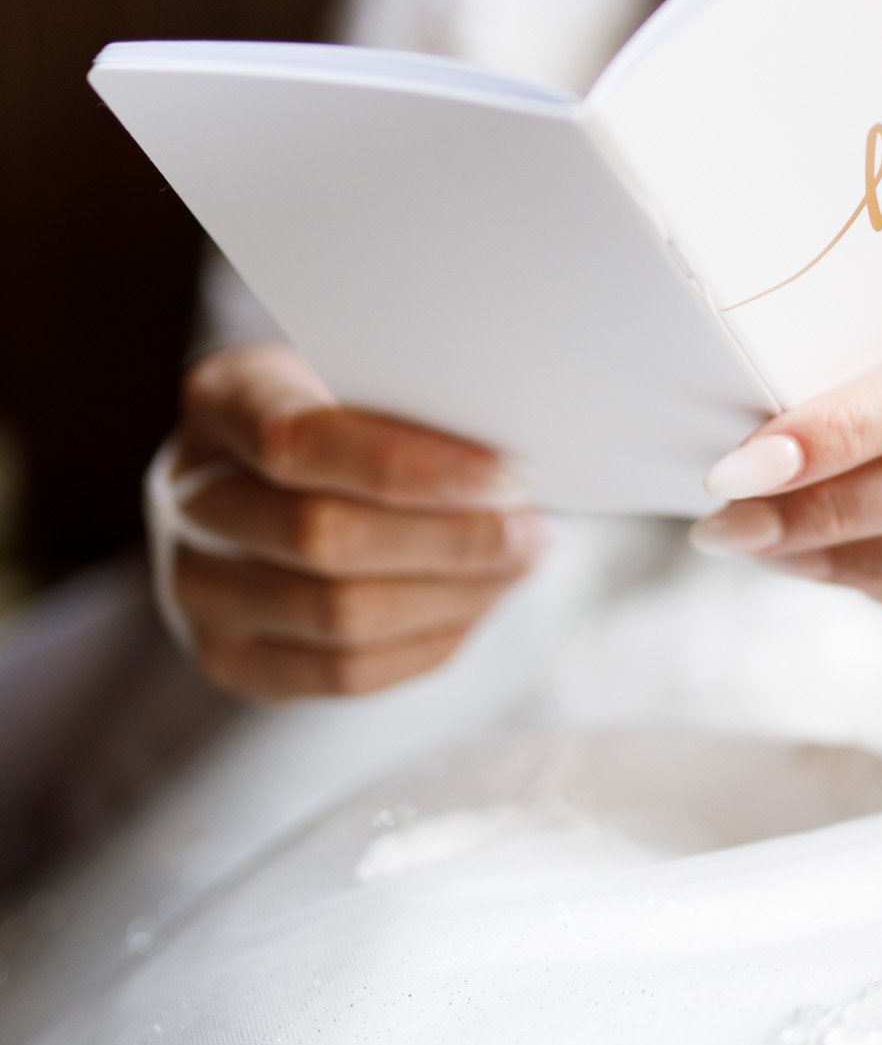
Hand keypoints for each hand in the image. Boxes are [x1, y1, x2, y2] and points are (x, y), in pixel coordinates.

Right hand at [154, 343, 551, 699]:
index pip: (298, 442)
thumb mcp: (357, 370)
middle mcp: (187, 499)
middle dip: (451, 540)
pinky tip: (478, 603)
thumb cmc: (333, 405)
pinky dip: (430, 640)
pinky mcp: (231, 660)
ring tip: (519, 564)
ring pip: (339, 619)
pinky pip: (343, 673)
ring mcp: (196, 588)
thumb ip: (410, 404)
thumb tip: (513, 464)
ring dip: (453, 596)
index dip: (411, 468)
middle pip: (323, 539)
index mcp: (219, 404)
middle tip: (531, 527)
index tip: (506, 476)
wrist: (257, 469)